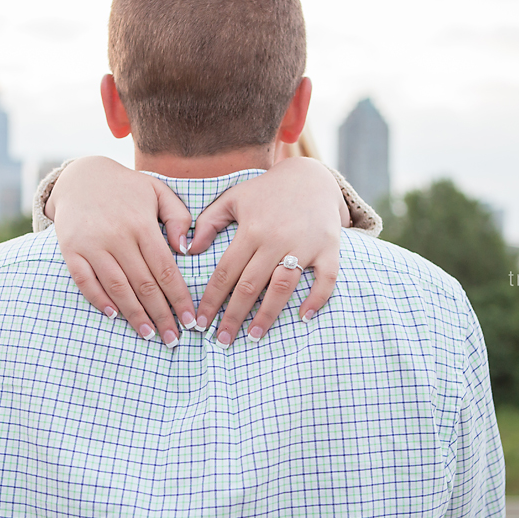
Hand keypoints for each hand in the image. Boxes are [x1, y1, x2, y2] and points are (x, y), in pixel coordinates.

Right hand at [46, 156, 194, 345]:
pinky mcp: (71, 250)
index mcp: (142, 224)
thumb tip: (186, 249)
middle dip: (161, 315)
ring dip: (134, 315)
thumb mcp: (158, 192)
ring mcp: (91, 244)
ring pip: (117, 287)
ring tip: (149, 335)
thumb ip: (178, 217)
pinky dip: (99, 300)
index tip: (189, 320)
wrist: (81, 177)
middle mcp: (117, 236)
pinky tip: (113, 315)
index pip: (165, 270)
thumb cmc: (126, 189)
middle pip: (143, 284)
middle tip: (173, 339)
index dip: (179, 298)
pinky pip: (85, 281)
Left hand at [187, 156, 349, 346]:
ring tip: (254, 336)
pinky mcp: (329, 248)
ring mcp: (305, 245)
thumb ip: (207, 223)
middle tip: (222, 341)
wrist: (311, 176)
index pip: (225, 273)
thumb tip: (189, 251)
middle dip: (233, 316)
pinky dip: (317, 299)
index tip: (201, 322)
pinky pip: (326, 279)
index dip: (212, 300)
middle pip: (250, 286)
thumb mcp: (233, 199)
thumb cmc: (266, 191)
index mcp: (251, 230)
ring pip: (283, 287)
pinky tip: (303, 317)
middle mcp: (276, 239)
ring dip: (268, 315)